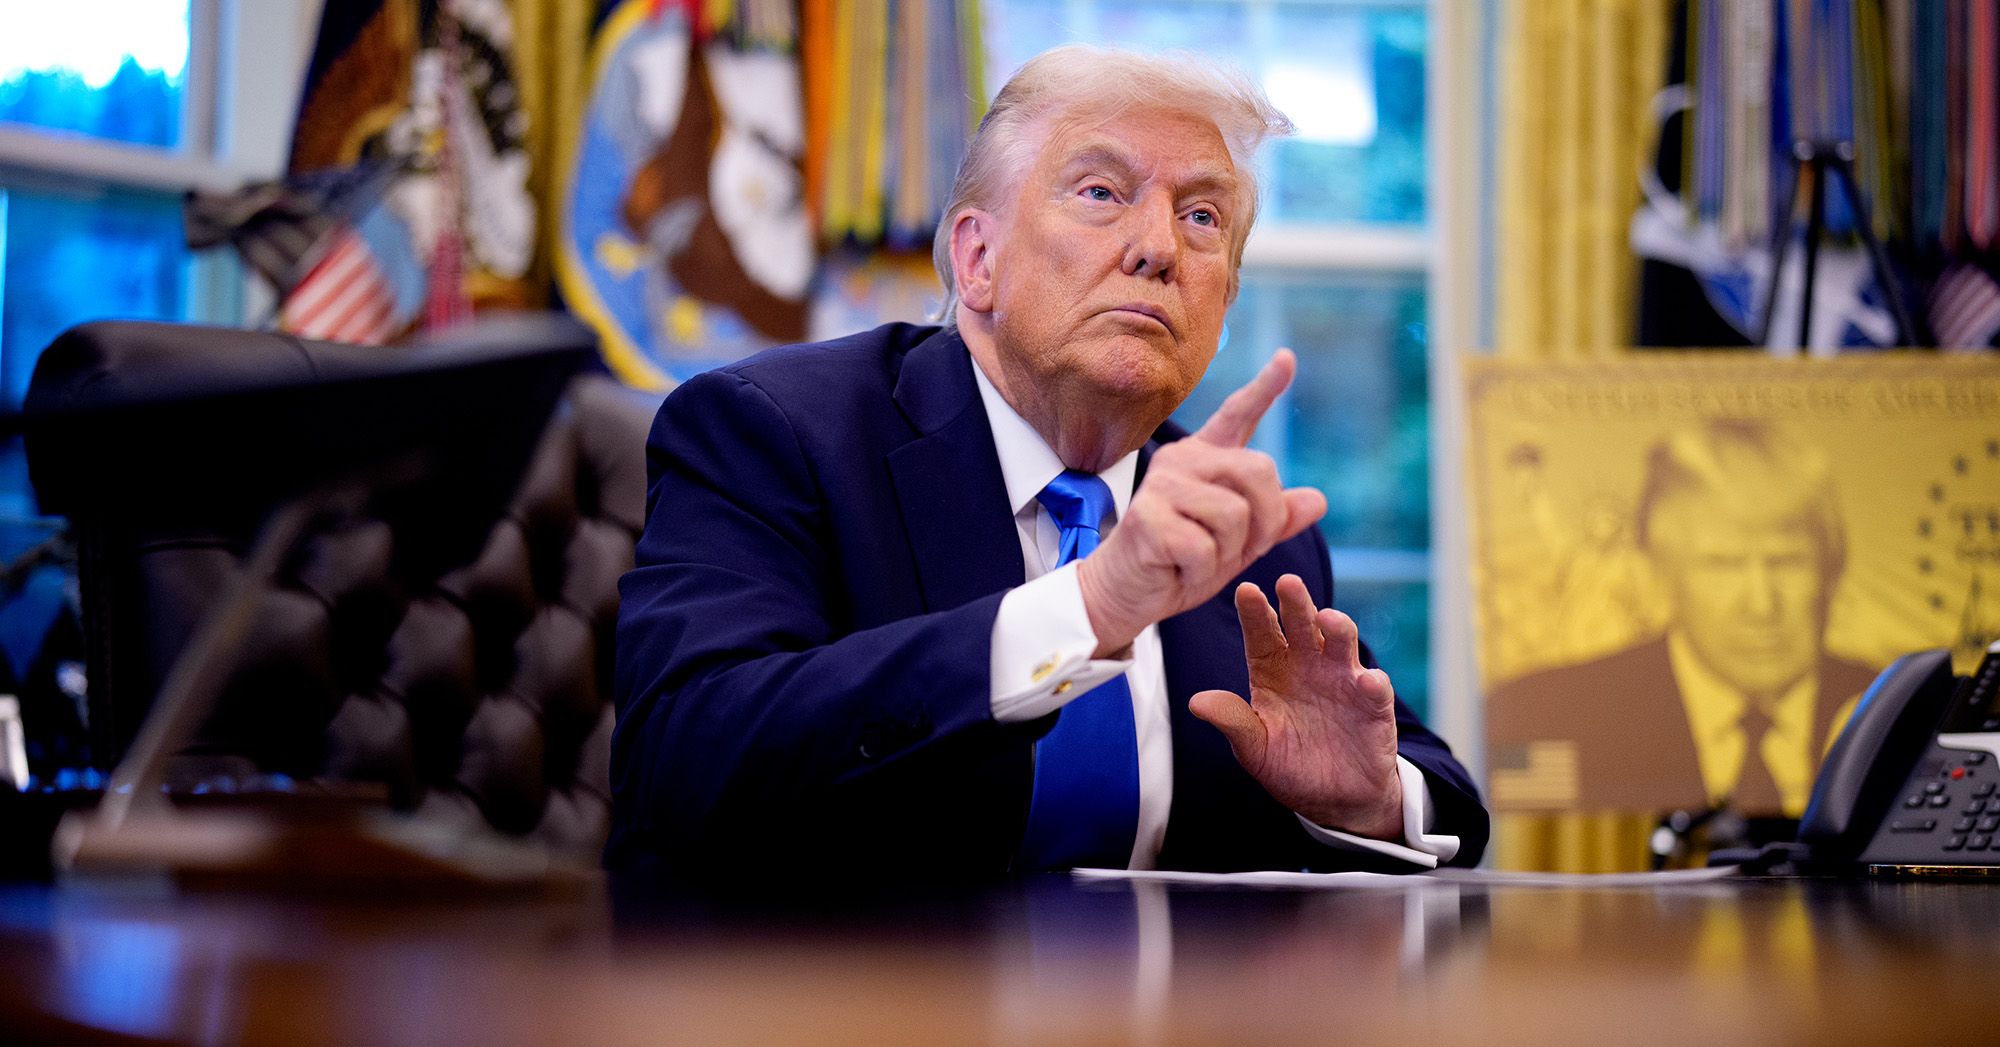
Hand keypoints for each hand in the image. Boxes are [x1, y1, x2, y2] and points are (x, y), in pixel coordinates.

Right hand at [1076, 350, 1326, 654]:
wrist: (1126, 594)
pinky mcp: (1147, 518)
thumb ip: (1274, 521)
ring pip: (1235, 514)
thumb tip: (1319, 500)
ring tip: (1196, 558)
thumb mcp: (1237, 543)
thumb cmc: (1179, 564)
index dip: (1265, 387)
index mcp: (1203, 459)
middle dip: (1265, 521)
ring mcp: (1161, 486)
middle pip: (1260, 470)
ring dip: (1228, 552)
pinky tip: (1176, 569)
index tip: (1287, 358)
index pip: (1238, 415)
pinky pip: (1205, 547)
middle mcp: (1181, 460)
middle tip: (1237, 549)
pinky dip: (1201, 571)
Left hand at [1188, 574, 1403, 839]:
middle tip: (1288, 582)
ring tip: (1327, 619)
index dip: (1255, 613)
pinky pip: (1375, 690)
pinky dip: (1373, 684)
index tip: (1246, 591)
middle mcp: (1308, 665)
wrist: (1333, 798)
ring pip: (1341, 644)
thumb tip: (1195, 702)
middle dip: (1295, 604)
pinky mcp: (1374, 706)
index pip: (1262, 634)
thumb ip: (1232, 721)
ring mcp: (1343, 680)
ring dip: (1337, 629)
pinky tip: (1367, 680)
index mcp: (1273, 669)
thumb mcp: (1254, 747)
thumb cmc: (1288, 764)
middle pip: (1301, 626)